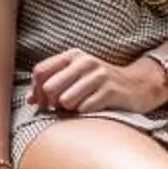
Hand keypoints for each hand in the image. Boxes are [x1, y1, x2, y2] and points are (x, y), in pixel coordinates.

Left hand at [28, 47, 167, 118]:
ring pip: (65, 101)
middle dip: (52, 103)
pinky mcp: (110, 91)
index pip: (40, 71)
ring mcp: (98, 75)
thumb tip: (30, 100)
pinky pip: (84, 109)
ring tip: (80, 106)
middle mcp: (84, 62)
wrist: (137, 86)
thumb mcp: (77, 76)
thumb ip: (52, 83)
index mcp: (73, 55)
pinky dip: (84, 113)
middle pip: (50, 88)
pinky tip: (93, 108)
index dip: (36, 90)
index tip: (42, 102)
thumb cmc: (101, 83)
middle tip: (61, 108)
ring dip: (70, 109)